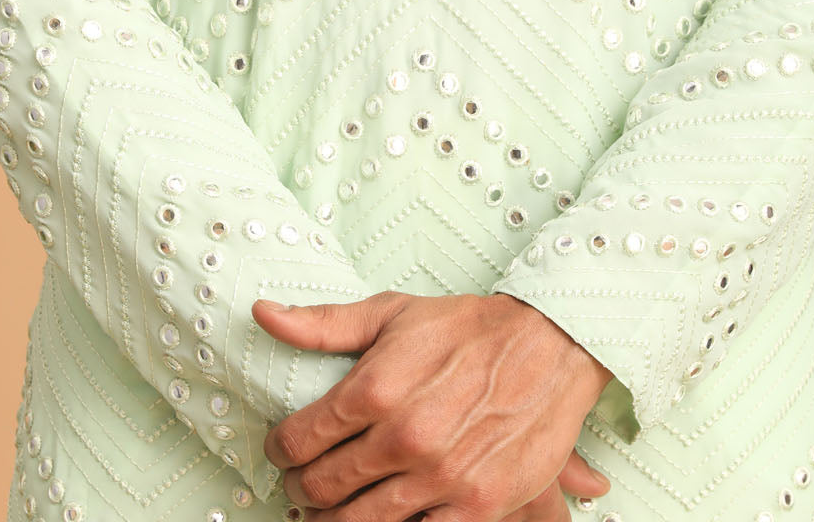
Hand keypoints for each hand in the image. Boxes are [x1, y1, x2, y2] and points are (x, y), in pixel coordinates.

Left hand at [251, 289, 614, 521]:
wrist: (549, 344)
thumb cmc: (466, 327)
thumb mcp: (392, 313)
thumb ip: (323, 323)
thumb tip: (263, 313)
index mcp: (376, 387)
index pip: (298, 439)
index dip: (280, 449)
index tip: (283, 449)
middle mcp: (403, 436)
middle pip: (322, 487)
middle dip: (302, 488)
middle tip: (302, 483)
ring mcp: (440, 477)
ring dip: (334, 521)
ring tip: (330, 510)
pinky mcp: (475, 506)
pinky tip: (382, 518)